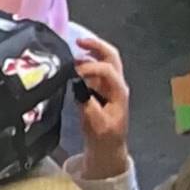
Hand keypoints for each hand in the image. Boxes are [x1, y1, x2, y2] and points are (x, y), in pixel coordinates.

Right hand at [74, 34, 130, 178]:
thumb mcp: (95, 123)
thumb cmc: (103, 137)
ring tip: (71, 53)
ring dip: (89, 53)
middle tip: (78, 41)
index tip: (73, 71)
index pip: (107, 70)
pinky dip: (83, 63)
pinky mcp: (100, 90)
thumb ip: (86, 102)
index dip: (90, 67)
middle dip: (96, 46)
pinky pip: (93, 70)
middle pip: (111, 57)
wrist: (107, 148)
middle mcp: (116, 84)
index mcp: (118, 91)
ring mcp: (108, 86)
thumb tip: (76, 84)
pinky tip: (71, 66)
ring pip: (103, 61)